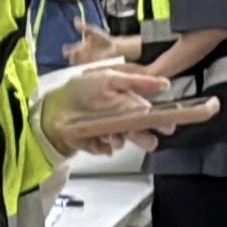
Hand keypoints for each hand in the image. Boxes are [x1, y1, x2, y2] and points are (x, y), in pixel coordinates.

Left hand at [42, 66, 218, 155]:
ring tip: (122, 138)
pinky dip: (107, 146)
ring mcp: (110, 132)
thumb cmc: (81, 89)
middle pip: (141, 129)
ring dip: (129, 140)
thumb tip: (164, 83)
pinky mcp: (98, 144)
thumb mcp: (109, 78)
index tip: (171, 123)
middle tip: (153, 138)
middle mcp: (122, 118)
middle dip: (147, 134)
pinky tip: (104, 141)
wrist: (54, 107)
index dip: (162, 118)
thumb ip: (136, 81)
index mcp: (128, 102)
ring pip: (127, 139)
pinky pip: (108, 148)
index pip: (150, 111)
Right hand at [65, 30, 134, 67]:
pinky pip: (83, 68)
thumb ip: (84, 27)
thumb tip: (75, 19)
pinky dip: (81, 68)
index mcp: (81, 46)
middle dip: (70, 57)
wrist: (114, 48)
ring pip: (76, 64)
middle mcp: (82, 54)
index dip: (66, 49)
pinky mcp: (91, 65)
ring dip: (75, 63)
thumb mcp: (93, 31)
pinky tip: (81, 66)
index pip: (70, 49)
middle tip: (73, 55)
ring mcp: (86, 61)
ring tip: (75, 61)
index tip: (66, 48)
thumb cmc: (104, 39)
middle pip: (72, 57)